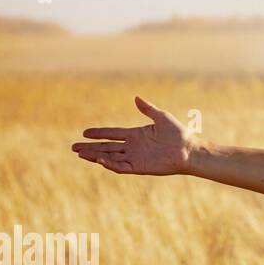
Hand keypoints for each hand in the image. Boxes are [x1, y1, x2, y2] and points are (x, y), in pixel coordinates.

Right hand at [72, 96, 191, 174]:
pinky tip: (100, 160)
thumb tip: (136, 98)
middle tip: (74, 147)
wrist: (189, 150)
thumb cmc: (179, 133)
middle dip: (90, 147)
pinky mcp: (139, 167)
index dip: (99, 133)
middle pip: (107, 147)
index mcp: (136, 134)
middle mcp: (133, 146)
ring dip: (95, 156)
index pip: (112, 134)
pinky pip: (121, 167)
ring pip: (110, 157)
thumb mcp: (162, 117)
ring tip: (80, 154)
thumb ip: (148, 109)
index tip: (84, 133)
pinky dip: (110, 164)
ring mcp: (135, 157)